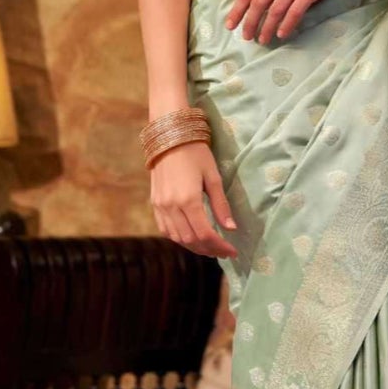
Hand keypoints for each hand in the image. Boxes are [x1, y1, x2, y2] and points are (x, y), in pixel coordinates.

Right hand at [150, 141, 236, 258]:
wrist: (169, 136)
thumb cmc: (196, 153)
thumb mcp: (213, 177)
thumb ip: (221, 205)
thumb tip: (231, 228)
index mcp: (188, 200)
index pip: (205, 234)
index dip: (220, 246)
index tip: (233, 252)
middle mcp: (171, 206)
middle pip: (190, 240)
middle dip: (209, 249)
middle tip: (223, 251)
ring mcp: (160, 206)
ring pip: (177, 238)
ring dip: (194, 246)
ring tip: (210, 247)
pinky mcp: (154, 203)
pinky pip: (165, 229)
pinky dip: (179, 238)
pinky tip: (191, 238)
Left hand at [226, 0, 346, 42]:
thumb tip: (252, 1)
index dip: (237, 10)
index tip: (230, 25)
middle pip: (259, 2)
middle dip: (250, 23)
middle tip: (246, 37)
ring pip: (276, 9)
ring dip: (267, 28)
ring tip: (263, 39)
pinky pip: (296, 11)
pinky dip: (287, 25)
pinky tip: (281, 34)